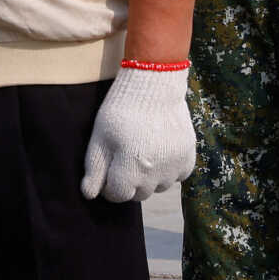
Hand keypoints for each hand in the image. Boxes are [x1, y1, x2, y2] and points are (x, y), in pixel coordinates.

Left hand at [82, 62, 195, 202]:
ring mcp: (175, 166)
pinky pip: (177, 176)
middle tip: (125, 156)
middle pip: (138, 194)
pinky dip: (168, 169)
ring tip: (143, 151)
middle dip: (129, 181)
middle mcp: (156, 172)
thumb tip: (89, 195)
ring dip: (150, 177)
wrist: (155, 84)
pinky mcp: (189, 157)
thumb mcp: (99, 136)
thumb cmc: (121, 110)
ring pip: (159, 187)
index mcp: (130, 167)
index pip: (118, 195)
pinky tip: (159, 150)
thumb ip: (94, 168)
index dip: (109, 183)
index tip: (109, 166)